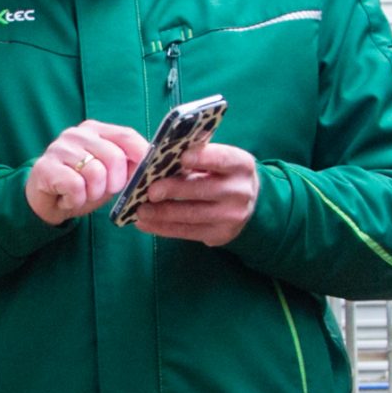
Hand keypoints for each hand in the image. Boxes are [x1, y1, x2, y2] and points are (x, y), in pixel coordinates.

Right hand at [25, 118, 153, 223]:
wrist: (46, 202)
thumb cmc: (81, 186)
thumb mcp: (109, 176)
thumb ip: (127, 168)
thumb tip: (151, 168)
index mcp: (96, 131)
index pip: (126, 135)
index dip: (142, 155)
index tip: (147, 174)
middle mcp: (77, 134)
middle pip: (114, 157)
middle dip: (115, 183)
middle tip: (103, 192)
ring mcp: (59, 148)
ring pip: (95, 173)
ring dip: (93, 194)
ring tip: (83, 194)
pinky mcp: (45, 166)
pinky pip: (75, 186)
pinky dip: (76, 199)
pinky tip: (68, 198)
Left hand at [127, 140, 259, 249]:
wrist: (251, 203)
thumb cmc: (222, 174)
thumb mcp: (219, 160)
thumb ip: (196, 157)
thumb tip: (158, 160)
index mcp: (240, 165)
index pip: (221, 159)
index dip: (202, 158)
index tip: (182, 157)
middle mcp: (240, 191)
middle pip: (202, 190)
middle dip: (173, 190)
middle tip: (150, 191)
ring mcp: (232, 216)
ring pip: (191, 215)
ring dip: (162, 213)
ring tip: (140, 210)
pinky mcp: (220, 235)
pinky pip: (187, 232)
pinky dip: (163, 228)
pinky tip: (145, 223)